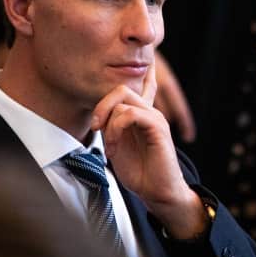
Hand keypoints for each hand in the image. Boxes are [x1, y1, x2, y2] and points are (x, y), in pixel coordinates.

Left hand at [92, 63, 207, 238]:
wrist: (158, 192)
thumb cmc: (139, 172)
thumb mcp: (117, 145)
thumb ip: (111, 127)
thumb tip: (98, 117)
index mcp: (141, 114)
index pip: (142, 84)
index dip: (138, 71)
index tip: (135, 64)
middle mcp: (149, 111)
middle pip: (121, 87)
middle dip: (101, 105)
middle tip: (96, 126)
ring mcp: (154, 117)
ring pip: (123, 98)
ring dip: (107, 122)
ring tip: (108, 145)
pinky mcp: (157, 127)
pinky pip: (130, 113)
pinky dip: (115, 129)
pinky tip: (114, 146)